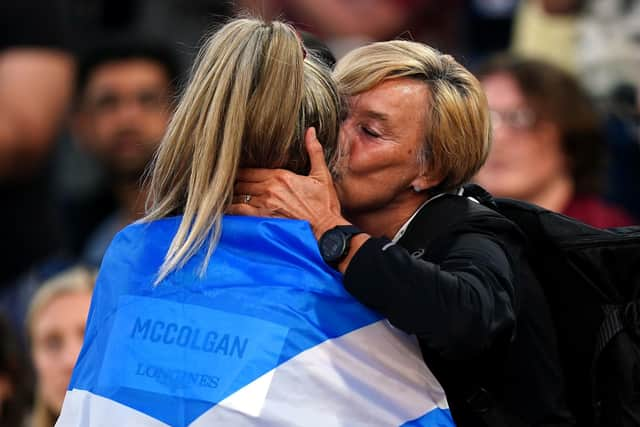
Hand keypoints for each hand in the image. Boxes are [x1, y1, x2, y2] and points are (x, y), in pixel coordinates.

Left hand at [229, 128, 348, 238]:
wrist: (327, 229)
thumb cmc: (325, 205)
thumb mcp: (322, 175)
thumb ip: (314, 151)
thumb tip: (311, 131)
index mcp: (280, 176)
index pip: (250, 170)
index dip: (241, 171)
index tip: (236, 173)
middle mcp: (269, 188)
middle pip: (241, 182)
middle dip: (235, 183)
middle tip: (228, 185)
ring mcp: (264, 204)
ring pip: (238, 195)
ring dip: (232, 195)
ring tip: (227, 196)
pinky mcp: (263, 219)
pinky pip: (238, 211)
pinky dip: (231, 208)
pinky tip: (228, 208)